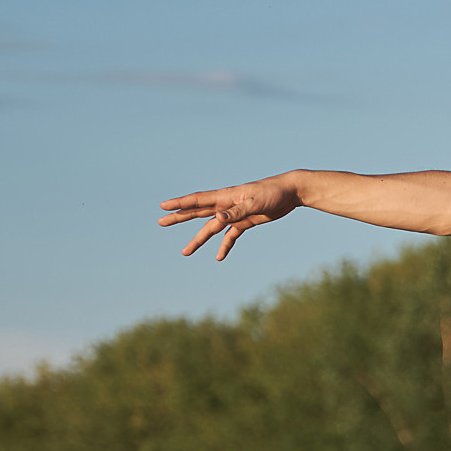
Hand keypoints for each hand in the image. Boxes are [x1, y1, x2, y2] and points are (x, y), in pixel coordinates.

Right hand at [157, 175, 300, 260]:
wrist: (289, 193)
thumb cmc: (272, 193)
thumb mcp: (255, 203)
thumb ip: (236, 211)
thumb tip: (218, 218)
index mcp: (225, 197)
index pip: (197, 200)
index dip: (179, 203)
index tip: (163, 206)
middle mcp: (226, 205)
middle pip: (198, 213)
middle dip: (179, 218)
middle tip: (160, 222)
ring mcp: (234, 214)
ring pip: (211, 228)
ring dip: (198, 239)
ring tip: (185, 252)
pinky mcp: (245, 222)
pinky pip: (231, 236)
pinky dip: (224, 246)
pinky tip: (219, 257)